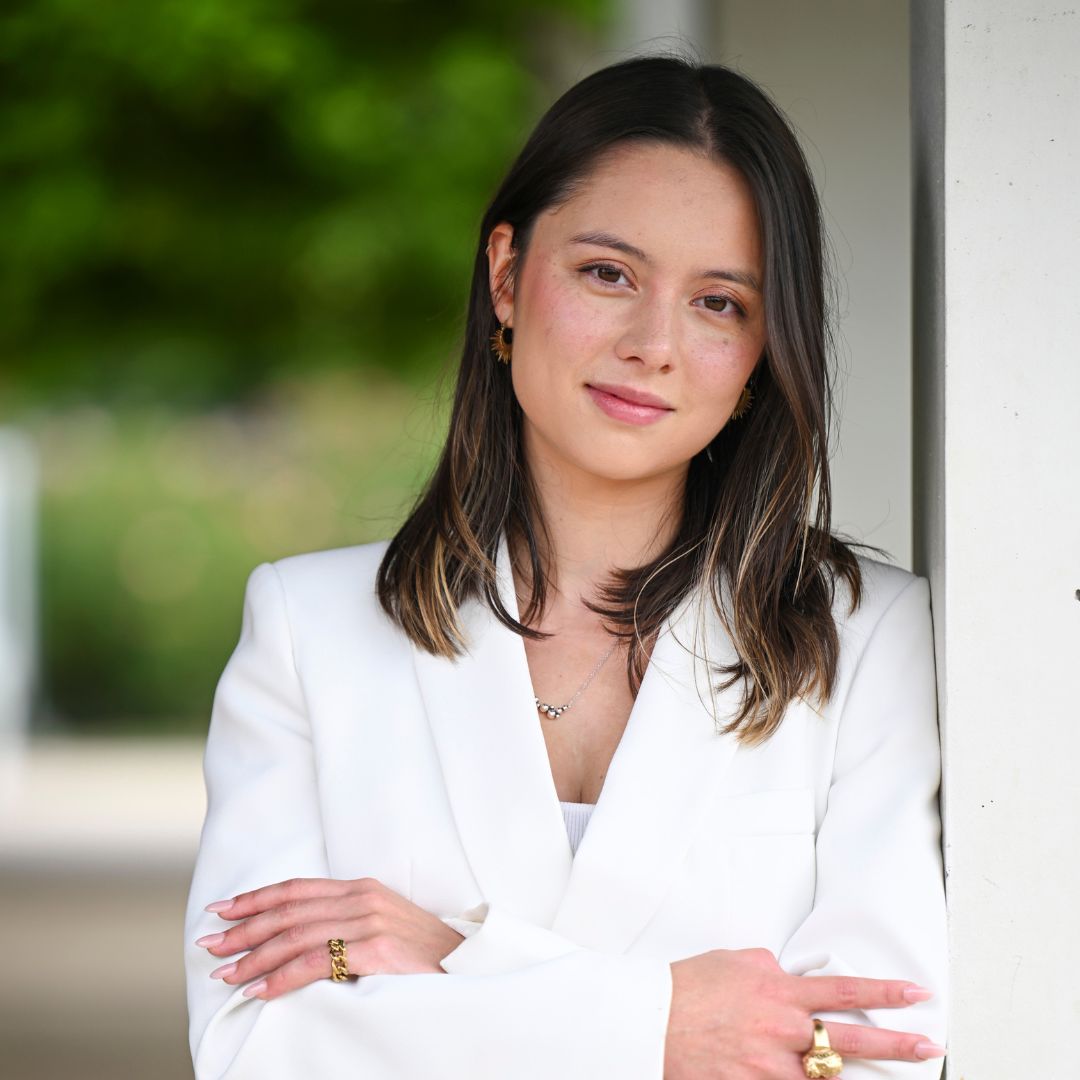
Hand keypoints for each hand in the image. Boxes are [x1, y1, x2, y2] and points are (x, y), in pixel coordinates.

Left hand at [194, 877, 465, 1000]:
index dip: (257, 898)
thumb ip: (346, 924)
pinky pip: (317, 962)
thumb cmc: (423, 956)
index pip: (297, 888)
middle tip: (210, 943)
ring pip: (297, 936)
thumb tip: (297, 941)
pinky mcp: (378, 948)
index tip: (223, 908)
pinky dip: (282, 977)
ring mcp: (371, 921)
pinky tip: (259, 989)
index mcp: (361, 888)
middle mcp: (363, 898)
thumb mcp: (383, 927)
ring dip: (255, 956)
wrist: (468, 967)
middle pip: (290, 910)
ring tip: (226, 973)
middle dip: (245, 927)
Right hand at [664, 948, 944, 1078]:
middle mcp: (782, 1030)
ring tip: (890, 1075)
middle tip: (927, 1046)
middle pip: (851, 1041)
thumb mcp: (735, 961)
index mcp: (779, 991)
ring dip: (855, 1077)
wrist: (650, 1020)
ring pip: (828, 1078)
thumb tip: (789, 975)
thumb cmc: (687, 989)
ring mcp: (770, 1067)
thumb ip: (771, 968)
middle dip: (896, 1044)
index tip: (915, 994)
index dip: (886, 993)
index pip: (846, 991)